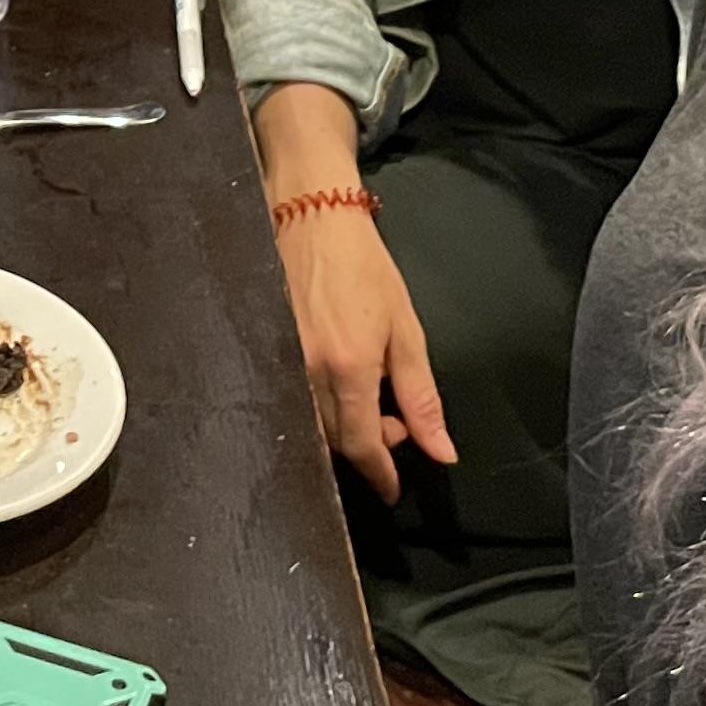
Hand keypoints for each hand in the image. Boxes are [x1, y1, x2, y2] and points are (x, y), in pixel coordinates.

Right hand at [276, 197, 454, 498]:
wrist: (311, 215)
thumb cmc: (363, 265)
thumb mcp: (406, 328)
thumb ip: (422, 395)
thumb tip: (441, 450)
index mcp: (348, 367)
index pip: (363, 444)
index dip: (380, 474)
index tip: (392, 490)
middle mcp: (308, 372)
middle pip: (335, 440)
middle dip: (369, 446)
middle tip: (397, 422)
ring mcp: (281, 362)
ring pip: (313, 423)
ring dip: (345, 426)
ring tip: (372, 399)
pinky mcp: (264, 350)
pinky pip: (292, 399)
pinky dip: (320, 407)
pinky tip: (339, 386)